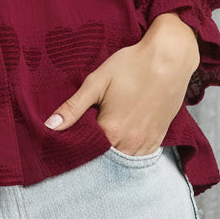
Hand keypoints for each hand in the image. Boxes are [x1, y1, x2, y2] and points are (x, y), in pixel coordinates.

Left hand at [42, 12, 199, 154]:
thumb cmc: (131, 66)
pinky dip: (127, 152)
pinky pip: (139, 156)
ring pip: (121, 160)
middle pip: (103, 158)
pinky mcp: (158, 139)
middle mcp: (129, 144)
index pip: (84, 149)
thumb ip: (73, 108)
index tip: (70, 133)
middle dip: (92, 150)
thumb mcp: (97, 82)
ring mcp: (146, 144)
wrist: (169, 58)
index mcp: (111, 131)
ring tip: (104, 134)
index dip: (75, 142)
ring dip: (110, 153)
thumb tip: (49, 126)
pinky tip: (121, 138)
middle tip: (88, 131)